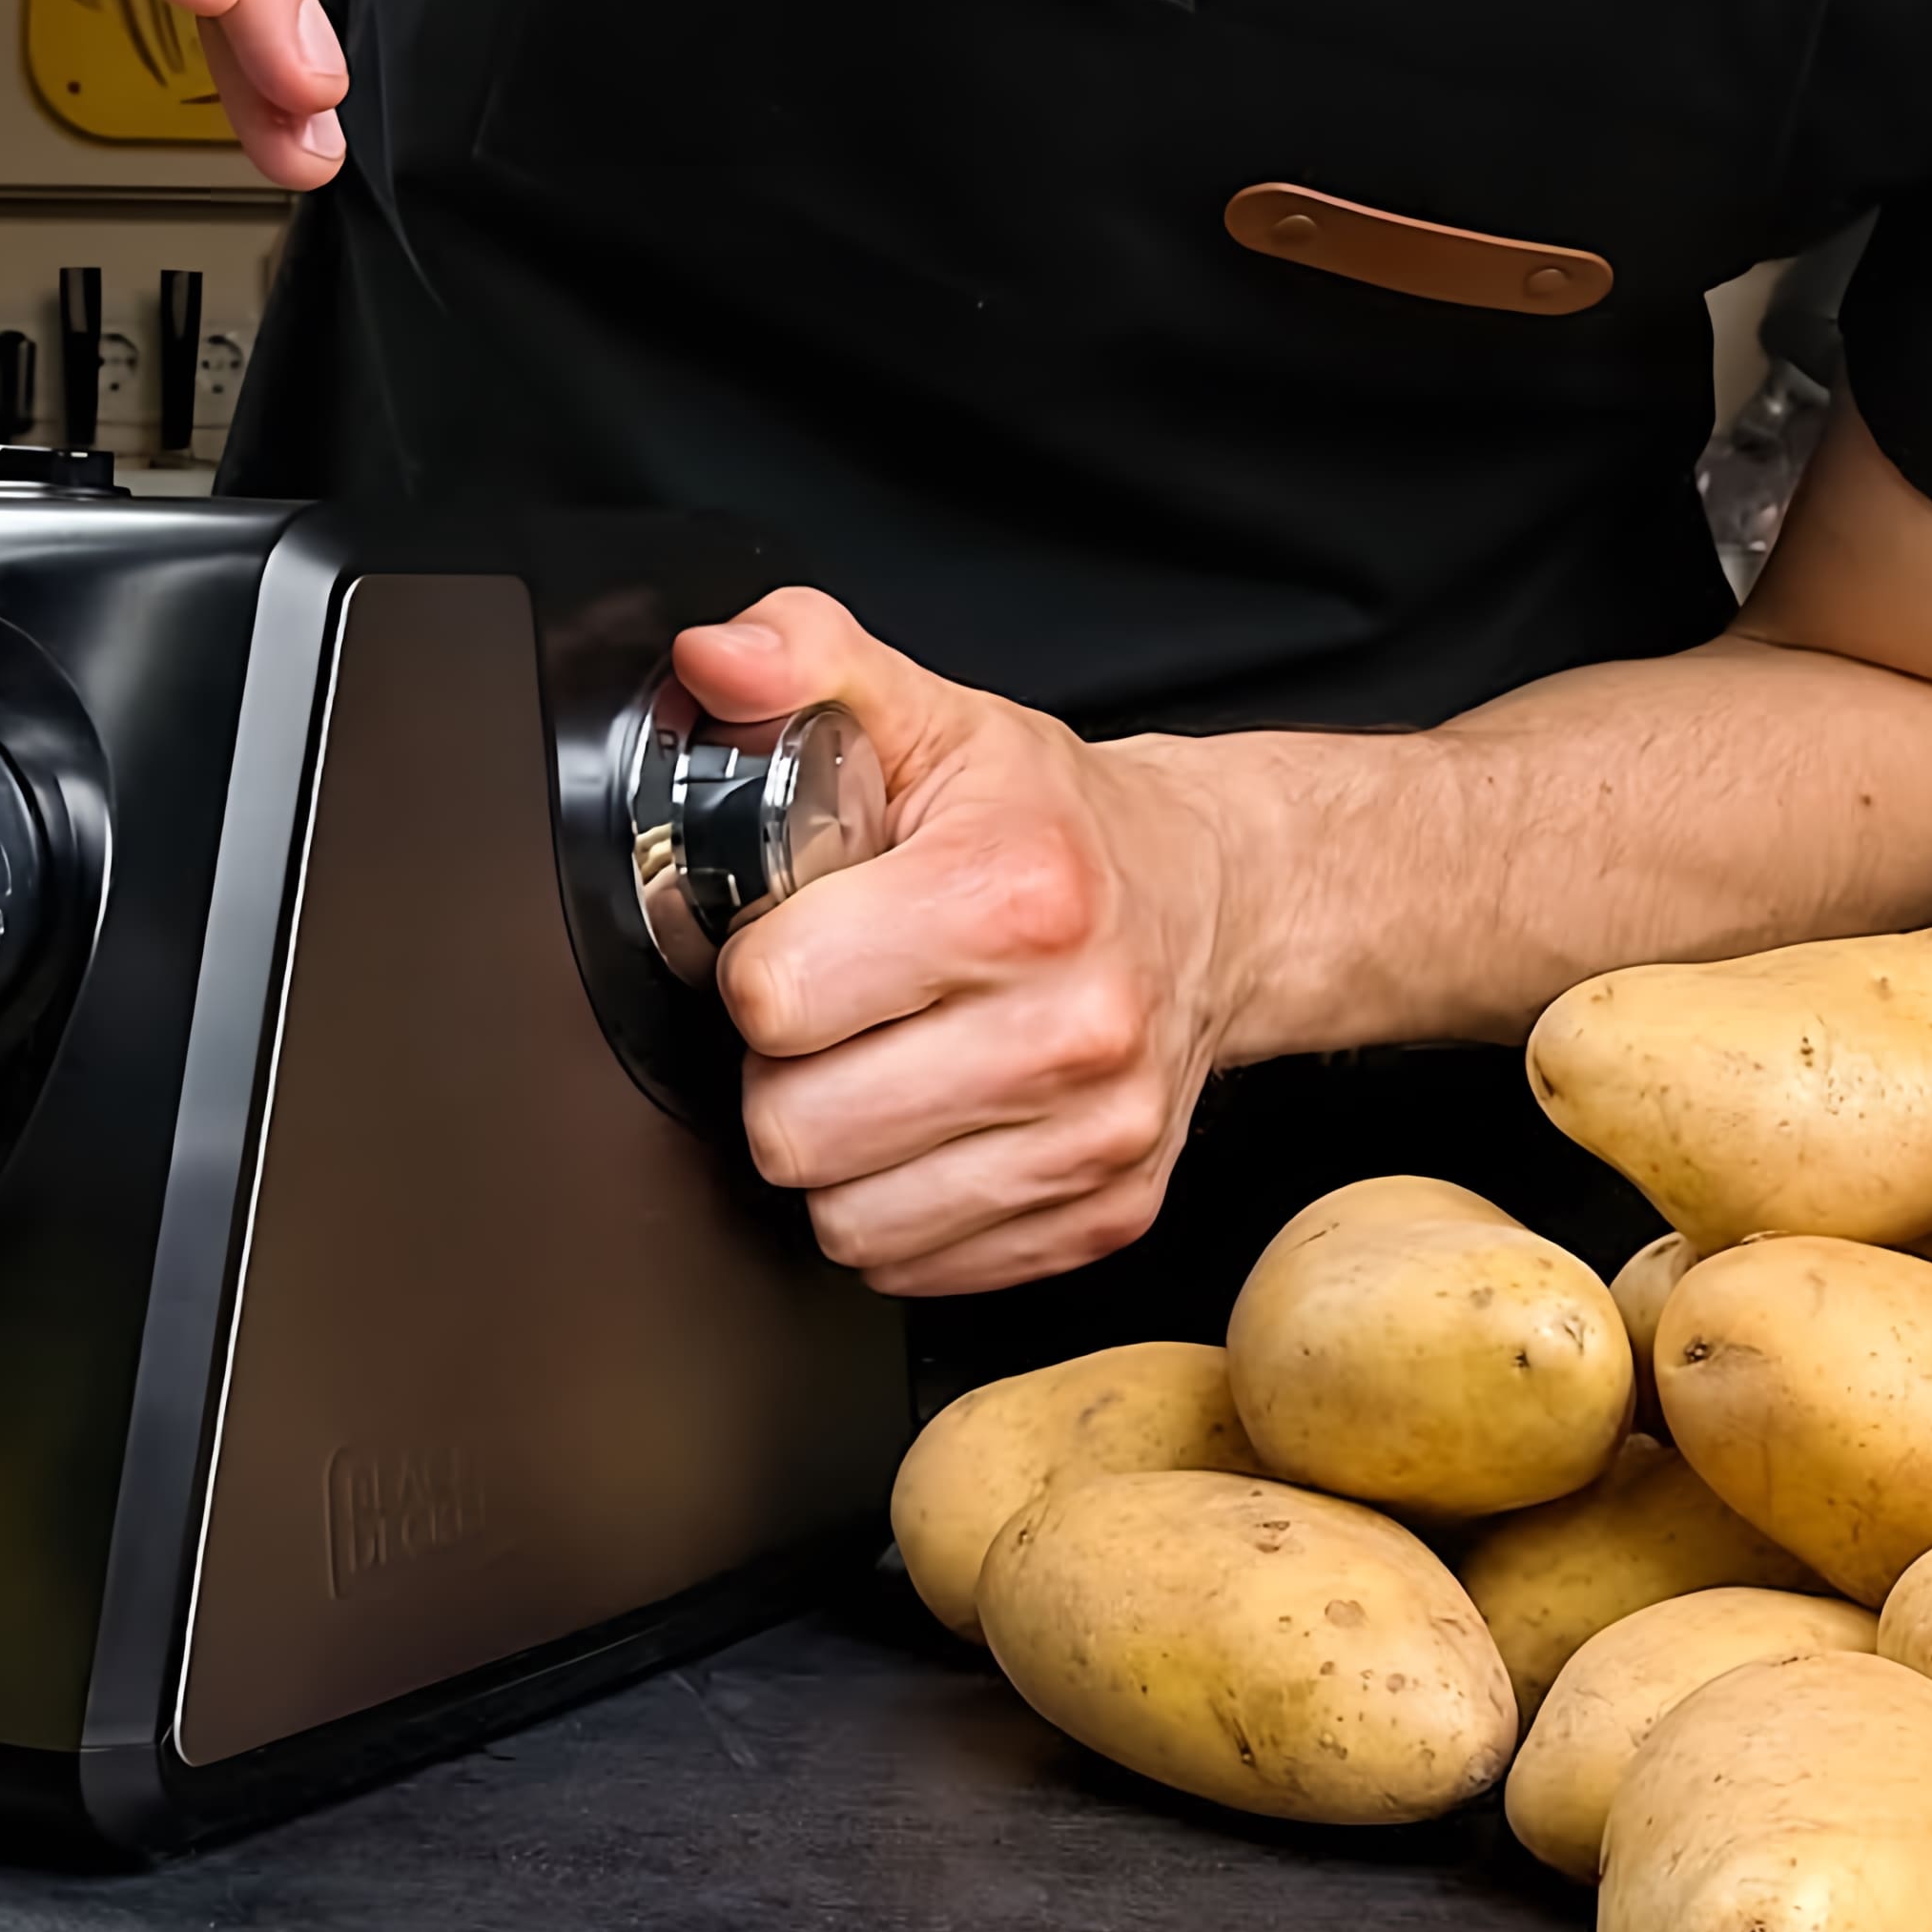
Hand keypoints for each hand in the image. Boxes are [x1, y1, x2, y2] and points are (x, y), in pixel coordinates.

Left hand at [672, 592, 1247, 1296]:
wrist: (1219, 900)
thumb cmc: (1052, 823)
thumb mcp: (935, 719)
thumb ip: (808, 666)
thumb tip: (713, 661)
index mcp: (1012, 893)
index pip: (776, 997)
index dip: (759, 971)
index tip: (801, 943)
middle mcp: (1073, 1024)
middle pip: (797, 1132)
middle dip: (785, 1076)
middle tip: (833, 1021)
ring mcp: (1098, 1135)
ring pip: (850, 1223)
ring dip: (837, 1160)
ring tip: (875, 1078)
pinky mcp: (1107, 1214)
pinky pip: (920, 1270)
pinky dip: (901, 1215)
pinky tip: (928, 1133)